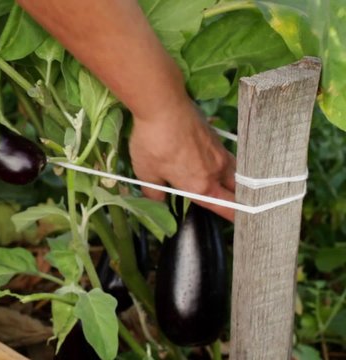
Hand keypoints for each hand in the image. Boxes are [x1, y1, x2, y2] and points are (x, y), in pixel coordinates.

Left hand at [128, 100, 235, 221]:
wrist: (163, 104)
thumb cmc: (153, 143)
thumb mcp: (147, 174)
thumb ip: (156, 193)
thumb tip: (160, 203)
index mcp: (202, 186)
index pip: (226, 208)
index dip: (236, 219)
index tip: (244, 226)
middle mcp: (217, 170)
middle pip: (238, 191)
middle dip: (240, 201)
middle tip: (239, 208)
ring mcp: (219, 151)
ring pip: (235, 172)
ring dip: (234, 182)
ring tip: (229, 188)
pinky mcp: (215, 136)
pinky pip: (226, 156)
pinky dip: (225, 165)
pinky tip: (213, 162)